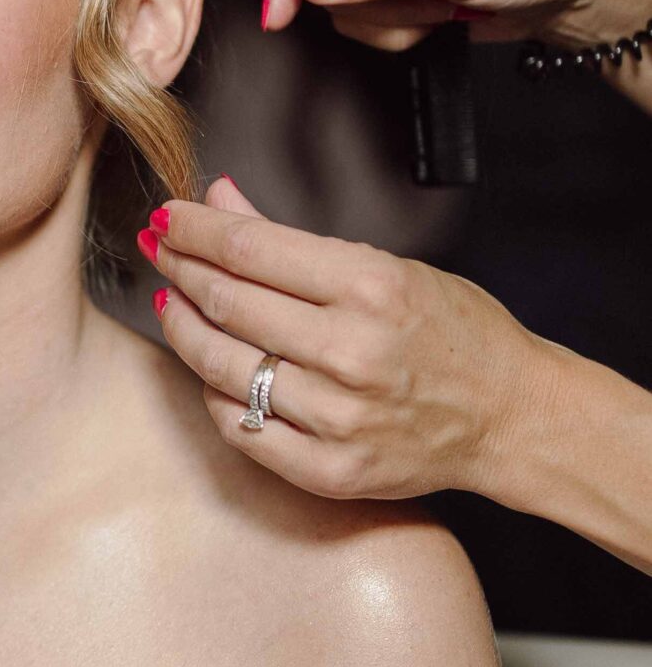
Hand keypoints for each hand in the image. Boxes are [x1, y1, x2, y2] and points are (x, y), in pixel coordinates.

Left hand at [145, 175, 553, 502]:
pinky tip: (211, 368)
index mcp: (372, 288)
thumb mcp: (388, 267)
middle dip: (180, 269)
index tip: (168, 218)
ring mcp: (338, 417)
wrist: (508, 416)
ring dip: (184, 329)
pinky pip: (240, 428)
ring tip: (171, 303)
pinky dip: (215, 394)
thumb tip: (219, 198)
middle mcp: (352, 353)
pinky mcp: (329, 469)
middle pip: (229, 303)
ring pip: (224, 367)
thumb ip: (294, 239)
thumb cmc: (454, 334)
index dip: (195, 230)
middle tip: (157, 250)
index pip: (252, 249)